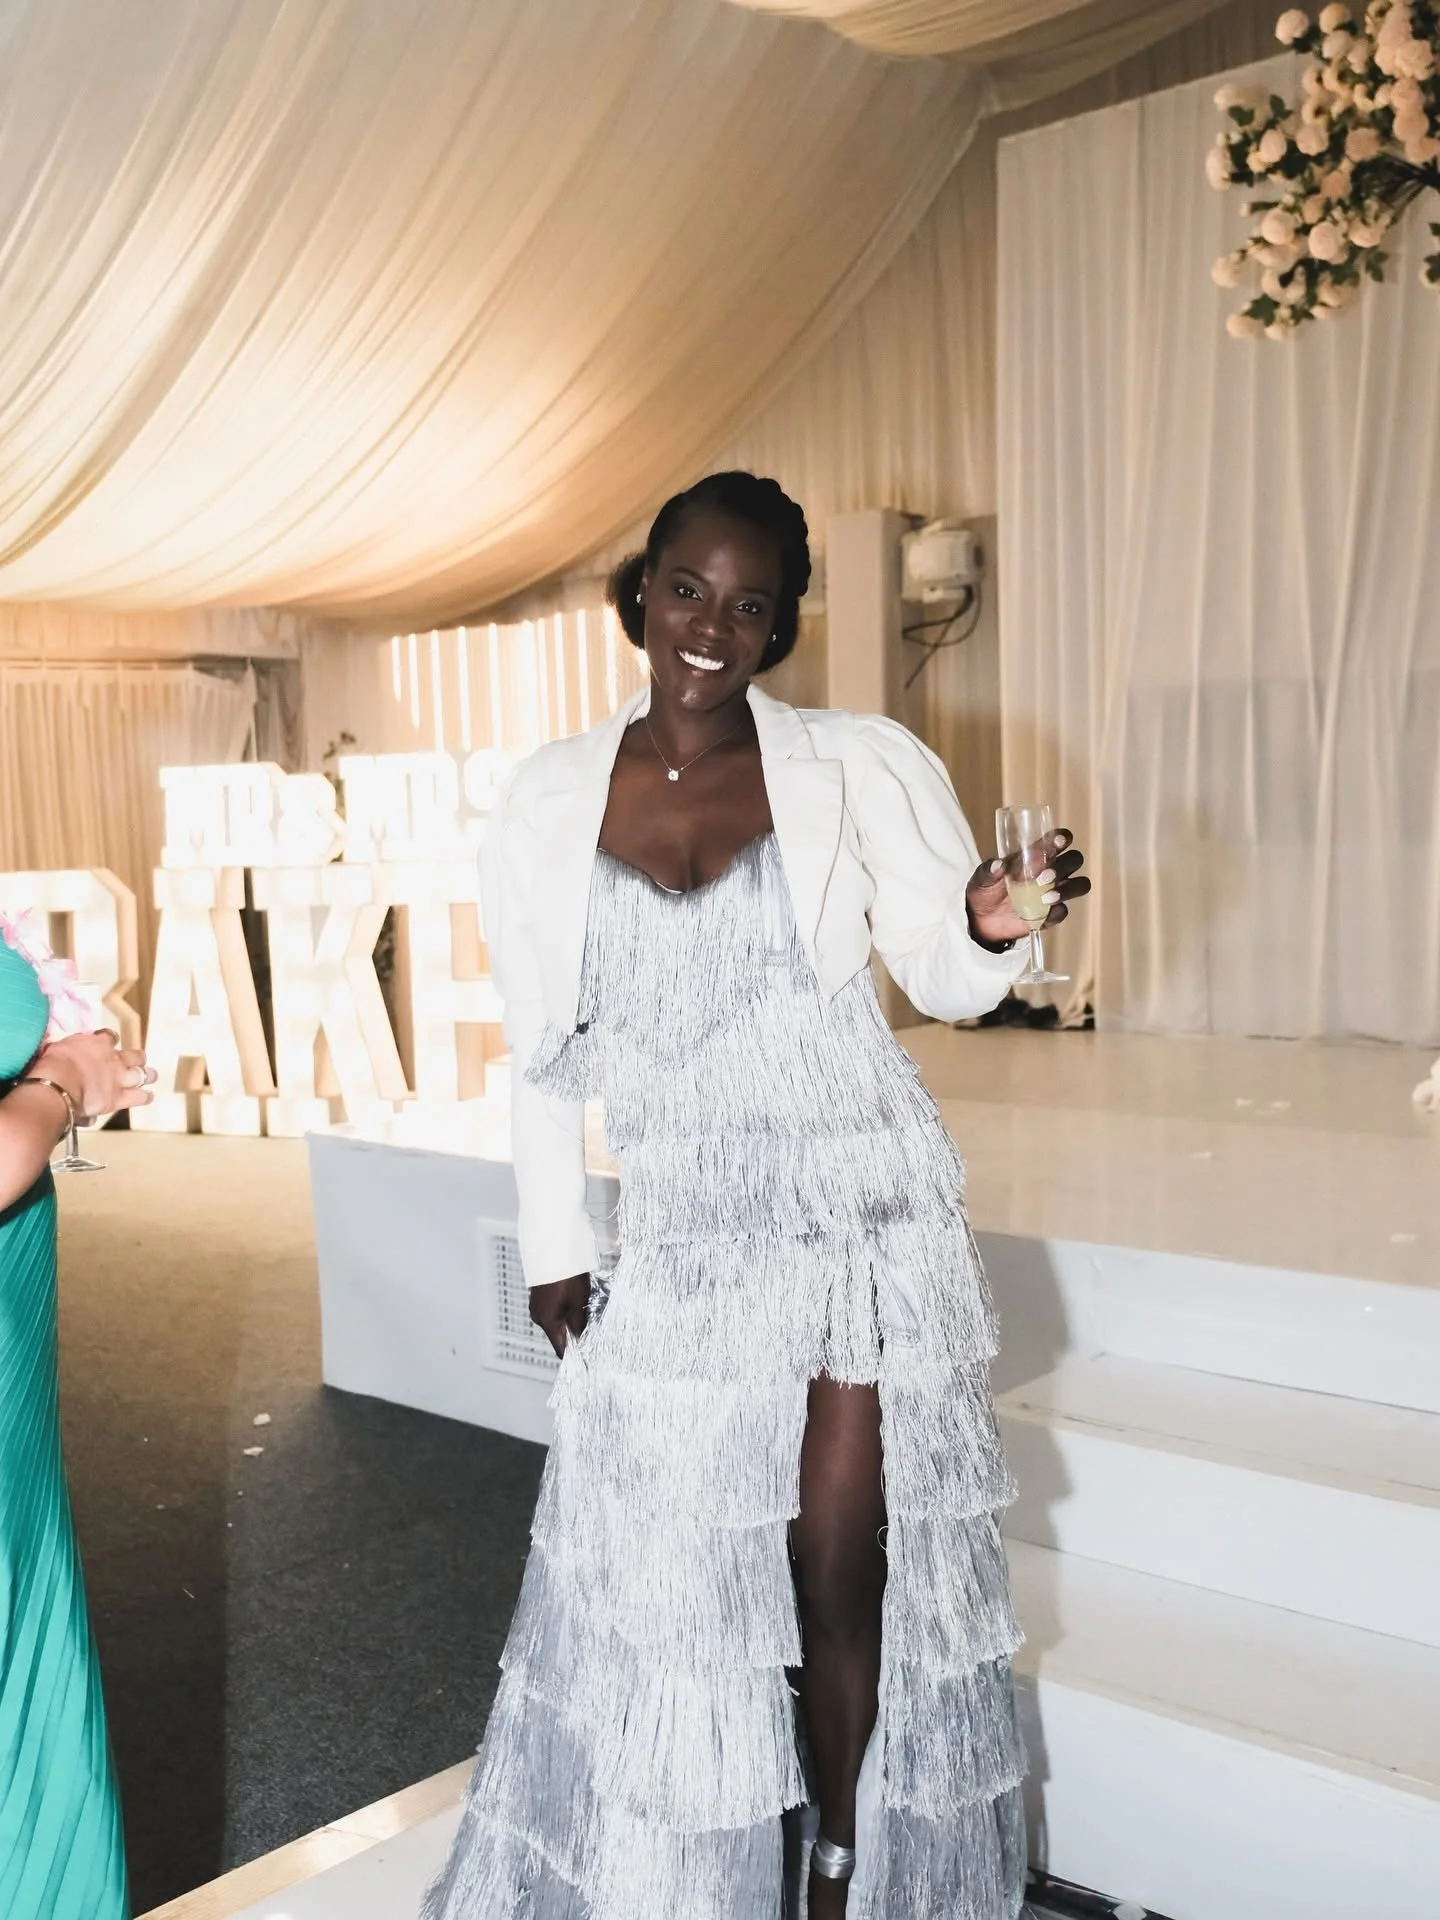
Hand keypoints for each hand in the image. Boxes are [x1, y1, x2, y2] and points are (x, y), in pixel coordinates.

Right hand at [34, 1031, 156, 1122]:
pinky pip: (139, 1097)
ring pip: (144, 1074)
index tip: (108, 1043)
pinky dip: (145, 1097)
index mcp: (98, 1044)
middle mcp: (114, 1059)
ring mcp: (119, 1078)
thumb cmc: (52, 1065)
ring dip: (148, 1075)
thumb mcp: (56, 1048)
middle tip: (137, 1061)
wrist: (58, 1085)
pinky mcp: (118, 1098)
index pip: (110, 1037)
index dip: (110, 1040)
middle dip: (137, 1058)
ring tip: (150, 1076)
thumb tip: (52, 1046)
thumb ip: (64, 1048)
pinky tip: (148, 1097)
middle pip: (135, 1055)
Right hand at [529, 1273, 590, 1359]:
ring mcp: (537, 1305)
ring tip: (583, 1305)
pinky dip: (563, 1306)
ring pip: (556, 1319)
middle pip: (558, 1333)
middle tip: (589, 1323)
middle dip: (573, 1331)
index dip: (574, 1352)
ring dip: (569, 1317)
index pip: (560, 1348)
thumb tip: (580, 1336)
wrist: (553, 1250)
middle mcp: (539, 1316)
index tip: (585, 1354)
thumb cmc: (565, 1276)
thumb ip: (579, 1324)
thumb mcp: (579, 1303)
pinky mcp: (539, 1295)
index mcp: (547, 1323)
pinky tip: (574, 1296)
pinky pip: (552, 1307)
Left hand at [966, 830, 1090, 948]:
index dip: (1063, 838)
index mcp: (1036, 855)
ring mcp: (1054, 892)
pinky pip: (1063, 911)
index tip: (1059, 842)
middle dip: (1063, 866)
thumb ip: (990, 870)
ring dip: (1067, 889)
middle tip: (1043, 877)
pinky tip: (1043, 912)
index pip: (1058, 841)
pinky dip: (1056, 911)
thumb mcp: (982, 878)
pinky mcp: (1051, 914)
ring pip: (1079, 884)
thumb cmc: (985, 890)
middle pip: (1074, 860)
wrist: (981, 920)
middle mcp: (1052, 871)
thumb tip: (998, 865)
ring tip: (1046, 897)